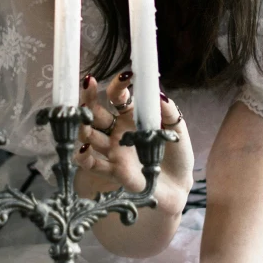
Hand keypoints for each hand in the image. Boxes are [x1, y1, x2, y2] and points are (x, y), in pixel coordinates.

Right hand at [73, 71, 194, 209]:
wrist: (180, 185)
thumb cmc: (177, 153)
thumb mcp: (176, 129)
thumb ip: (168, 111)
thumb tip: (159, 93)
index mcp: (131, 117)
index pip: (118, 97)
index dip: (118, 86)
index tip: (124, 76)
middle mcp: (117, 132)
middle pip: (96, 113)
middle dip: (89, 98)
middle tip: (87, 85)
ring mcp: (113, 151)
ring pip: (90, 136)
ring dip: (83, 126)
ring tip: (83, 117)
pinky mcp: (114, 172)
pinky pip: (93, 165)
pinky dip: (83, 157)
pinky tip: (83, 148)